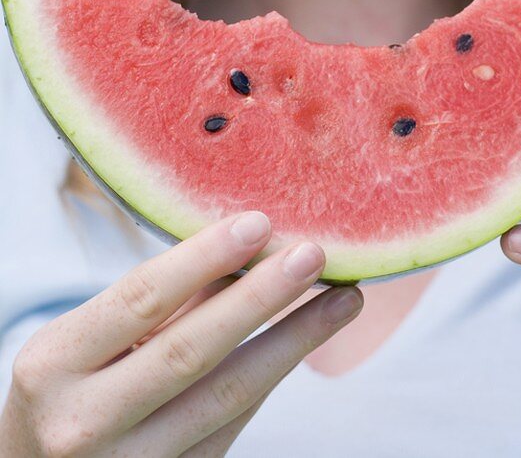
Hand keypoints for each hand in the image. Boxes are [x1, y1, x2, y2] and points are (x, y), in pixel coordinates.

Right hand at [0, 211, 362, 455]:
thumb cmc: (67, 386)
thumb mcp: (85, 338)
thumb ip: (159, 298)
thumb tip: (247, 242)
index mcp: (52, 367)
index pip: (140, 299)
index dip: (204, 258)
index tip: (260, 221)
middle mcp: (84, 424)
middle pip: (192, 351)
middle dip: (261, 299)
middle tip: (314, 254)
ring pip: (228, 396)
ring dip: (294, 341)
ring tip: (343, 298)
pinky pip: (232, 424)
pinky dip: (272, 374)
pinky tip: (306, 338)